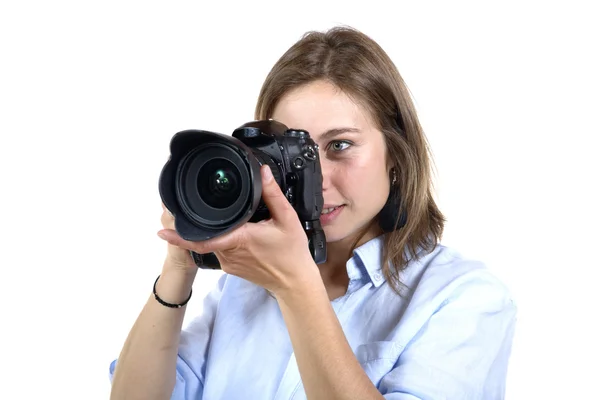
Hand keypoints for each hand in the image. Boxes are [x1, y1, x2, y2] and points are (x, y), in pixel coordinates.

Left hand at [157, 166, 321, 294]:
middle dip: (197, 225)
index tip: (161, 231)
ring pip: (213, 243)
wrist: (294, 283)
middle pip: (206, 236)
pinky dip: (223, 240)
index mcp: (240, 239)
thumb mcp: (287, 219)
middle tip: (190, 210)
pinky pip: (221, 250)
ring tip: (226, 221)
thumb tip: (263, 173)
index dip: (181, 236)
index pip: (203, 239)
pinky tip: (236, 233)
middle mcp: (230, 253)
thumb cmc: (292, 254)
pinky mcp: (232, 268)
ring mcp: (229, 263)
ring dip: (214, 232)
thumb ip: (273, 194)